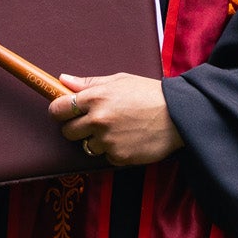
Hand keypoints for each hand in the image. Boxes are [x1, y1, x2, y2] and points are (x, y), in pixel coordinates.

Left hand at [49, 72, 184, 166]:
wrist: (178, 115)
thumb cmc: (149, 94)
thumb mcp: (119, 81)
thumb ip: (88, 83)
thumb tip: (63, 80)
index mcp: (95, 97)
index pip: (58, 109)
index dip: (59, 111)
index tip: (64, 112)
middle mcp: (98, 120)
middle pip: (68, 131)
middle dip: (76, 128)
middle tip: (93, 122)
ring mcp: (108, 140)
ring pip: (87, 146)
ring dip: (97, 141)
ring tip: (118, 129)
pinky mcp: (119, 157)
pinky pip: (106, 157)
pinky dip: (114, 151)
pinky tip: (128, 139)